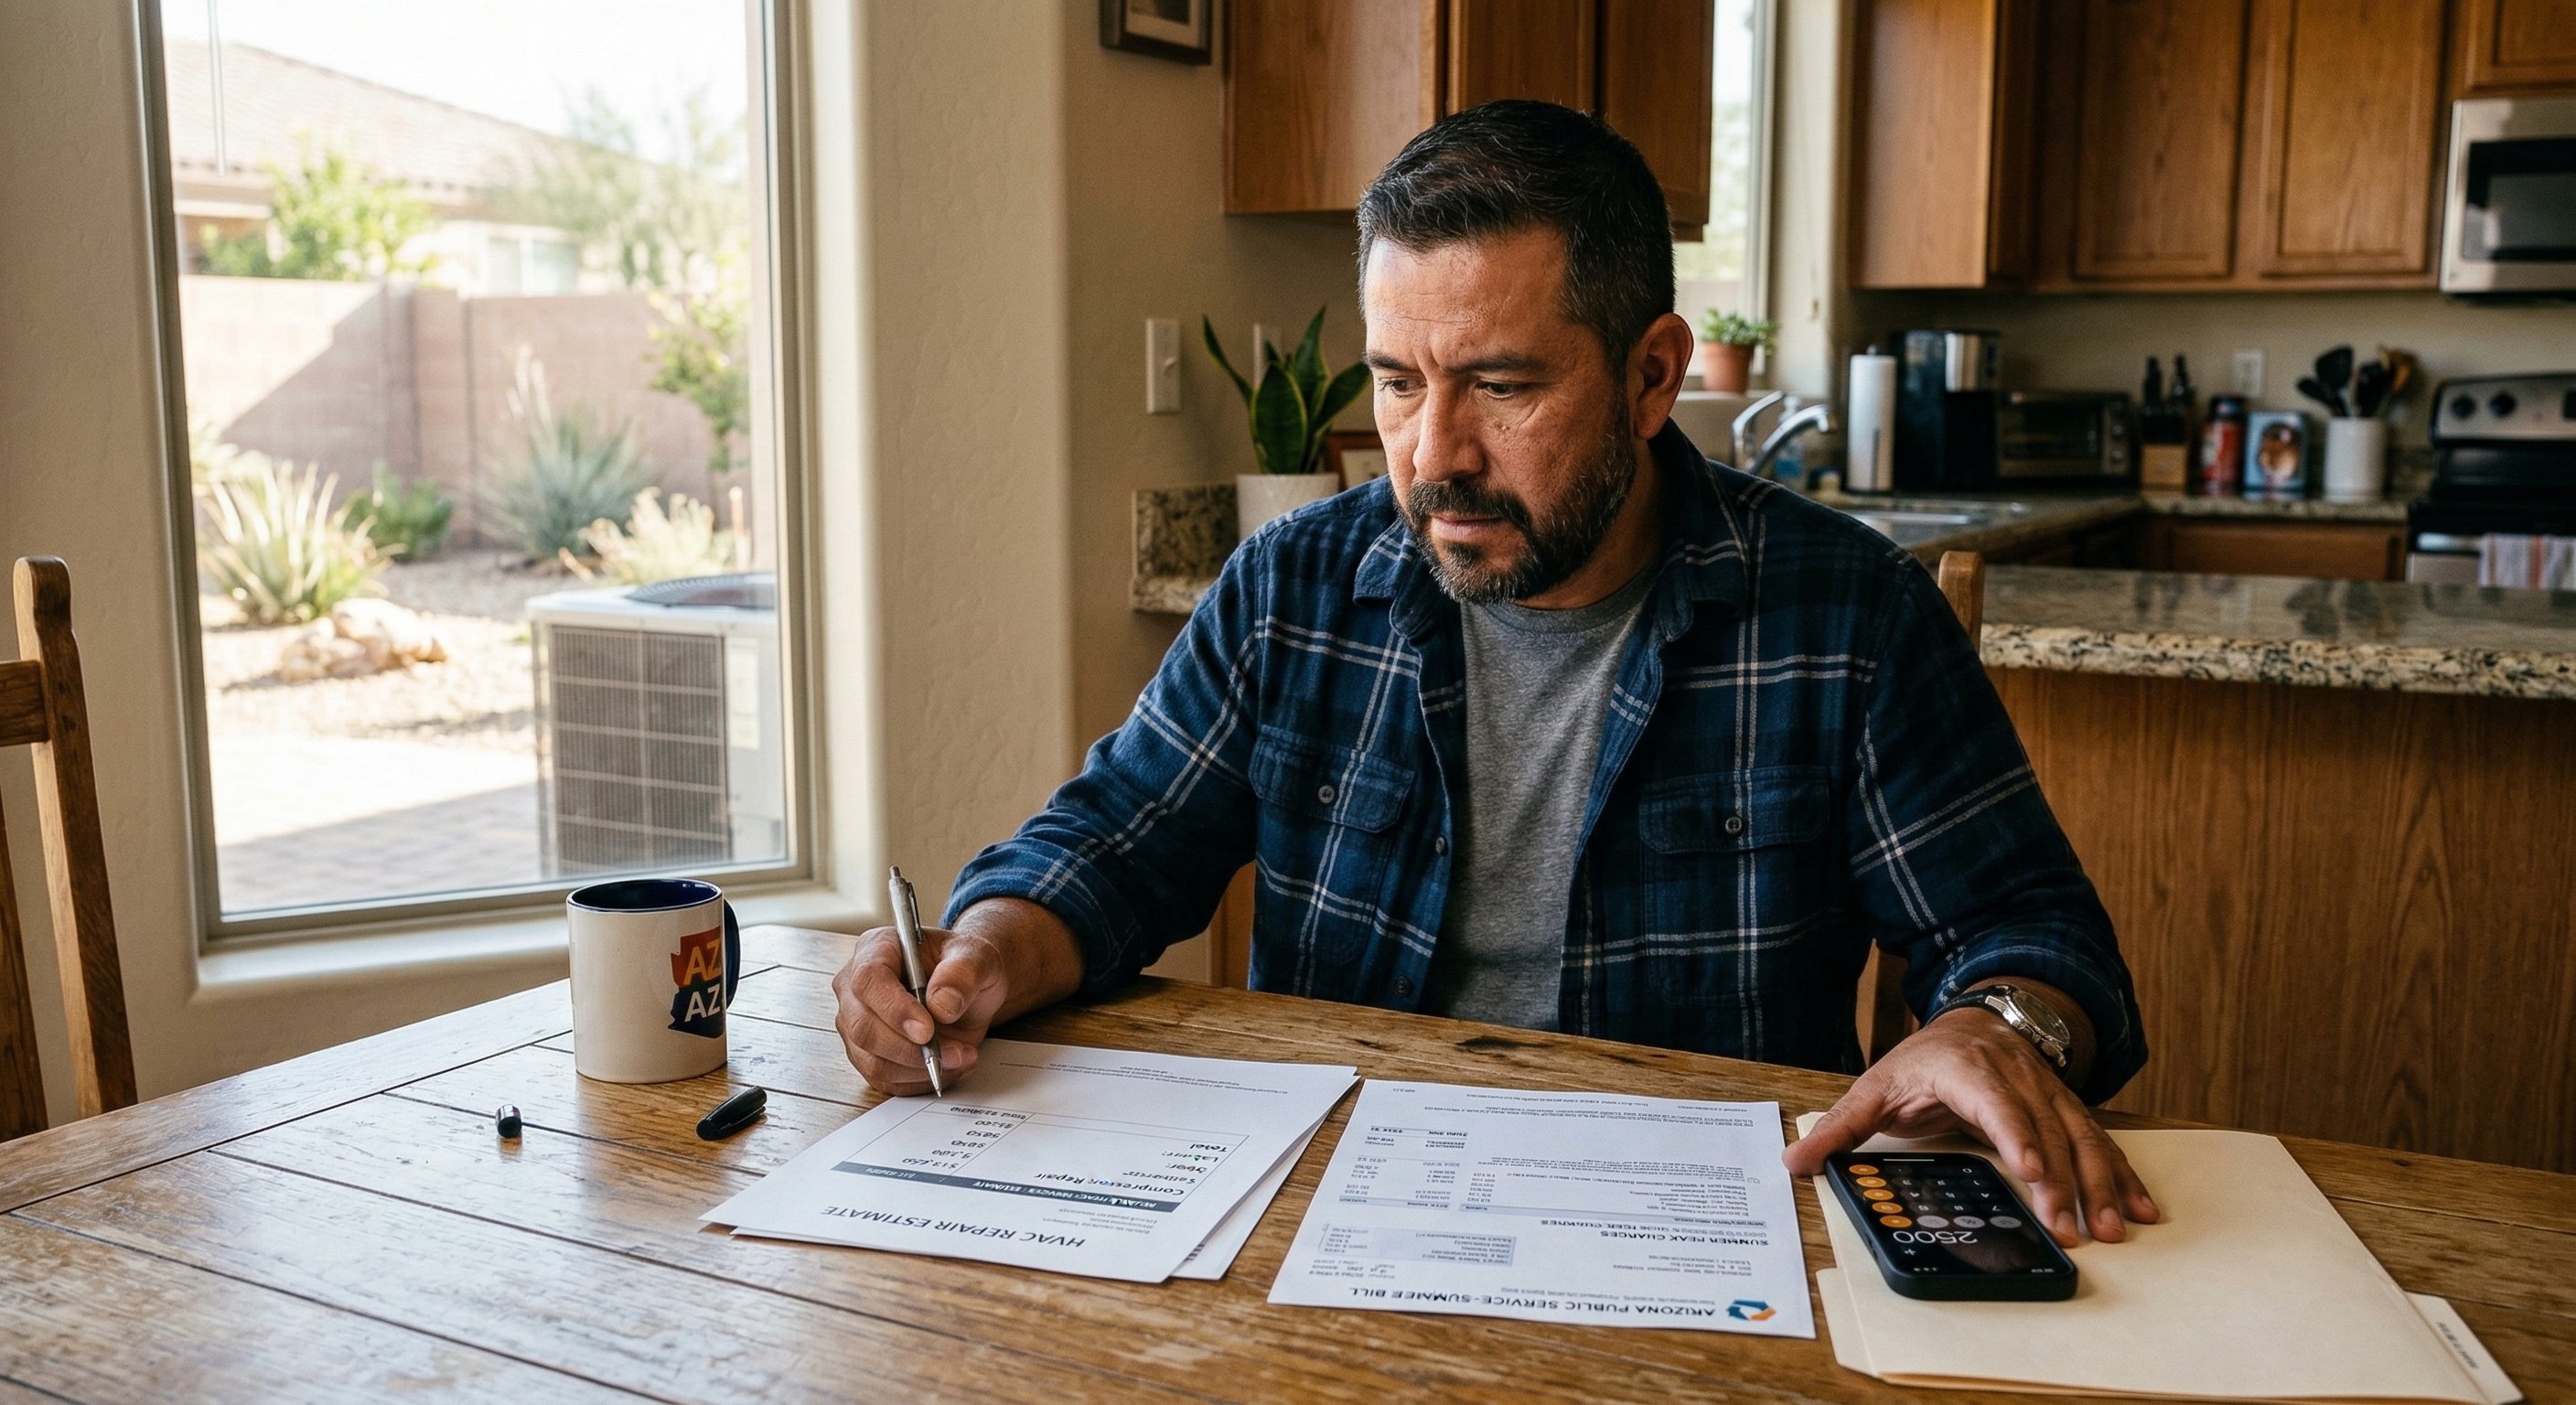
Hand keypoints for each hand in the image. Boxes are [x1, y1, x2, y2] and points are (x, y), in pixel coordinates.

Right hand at [831, 897, 1086, 1095]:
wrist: (968, 991)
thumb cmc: (965, 967)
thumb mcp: (977, 957)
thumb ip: (962, 974)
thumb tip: (941, 1005)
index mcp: (876, 948)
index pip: (868, 980)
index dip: (894, 1009)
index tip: (928, 1030)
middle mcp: (855, 987)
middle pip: (862, 1027)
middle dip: (910, 1049)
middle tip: (956, 1052)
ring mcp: (856, 1023)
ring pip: (872, 1060)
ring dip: (919, 1068)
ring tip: (960, 1057)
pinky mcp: (867, 1055)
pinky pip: (884, 1079)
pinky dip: (918, 1080)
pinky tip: (945, 1067)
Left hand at [1784, 1006, 2158, 1245]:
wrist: (1974, 1017)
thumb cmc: (1923, 1059)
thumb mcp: (1874, 1087)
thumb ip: (1839, 1128)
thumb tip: (1794, 1163)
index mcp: (1966, 1069)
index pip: (1996, 1102)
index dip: (2017, 1135)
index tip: (2032, 1170)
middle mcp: (2016, 1078)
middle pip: (2046, 1129)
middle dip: (2063, 1181)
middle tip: (2073, 1229)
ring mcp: (2049, 1091)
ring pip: (2081, 1138)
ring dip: (2101, 1184)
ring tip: (2114, 1228)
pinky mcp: (2067, 1108)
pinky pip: (2099, 1143)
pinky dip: (2121, 1176)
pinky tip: (2140, 1208)